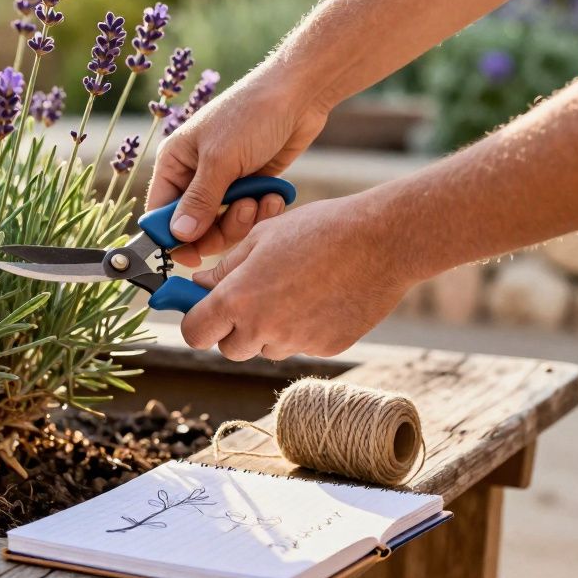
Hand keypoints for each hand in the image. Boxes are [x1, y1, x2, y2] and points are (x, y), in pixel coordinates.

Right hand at [146, 73, 329, 266]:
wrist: (298, 94)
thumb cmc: (251, 115)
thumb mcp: (221, 159)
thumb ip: (199, 200)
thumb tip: (178, 235)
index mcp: (175, 163)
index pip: (160, 212)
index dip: (171, 237)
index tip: (191, 256)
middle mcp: (195, 175)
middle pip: (194, 227)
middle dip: (219, 228)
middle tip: (242, 212)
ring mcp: (224, 183)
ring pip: (223, 226)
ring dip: (245, 219)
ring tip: (261, 199)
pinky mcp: (250, 186)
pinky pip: (248, 216)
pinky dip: (262, 211)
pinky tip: (274, 195)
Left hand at [179, 195, 411, 359]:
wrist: (382, 241)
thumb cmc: (318, 229)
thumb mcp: (261, 237)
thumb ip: (225, 268)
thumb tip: (199, 285)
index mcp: (239, 299)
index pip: (196, 334)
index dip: (197, 323)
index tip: (203, 310)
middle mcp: (264, 328)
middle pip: (230, 349)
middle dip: (232, 329)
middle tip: (249, 298)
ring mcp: (297, 342)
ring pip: (266, 348)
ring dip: (268, 330)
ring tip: (293, 290)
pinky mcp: (328, 348)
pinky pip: (301, 346)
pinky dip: (302, 329)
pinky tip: (320, 297)